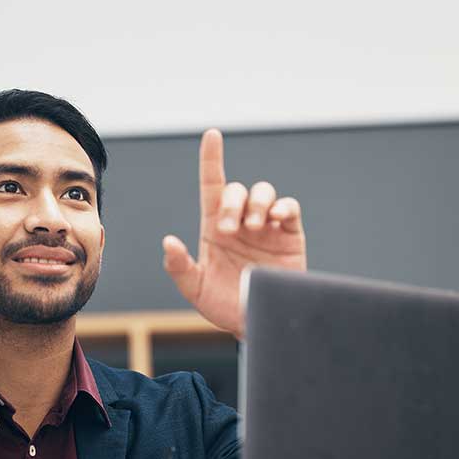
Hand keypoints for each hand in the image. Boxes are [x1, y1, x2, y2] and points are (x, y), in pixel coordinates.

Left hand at [162, 129, 306, 338]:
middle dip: (232, 203)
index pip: (212, 185)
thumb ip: (179, 267)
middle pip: (237, 190)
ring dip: (256, 203)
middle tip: (228, 230)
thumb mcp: (195, 289)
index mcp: (215, 227)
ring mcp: (266, 226)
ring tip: (253, 227)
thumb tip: (168, 241)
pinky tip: (274, 219)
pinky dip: (283, 207)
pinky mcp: (290, 235)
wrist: (256, 322)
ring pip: (264, 192)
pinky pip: (289, 207)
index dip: (212, 159)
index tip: (212, 135)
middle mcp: (241, 221)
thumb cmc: (223, 306)